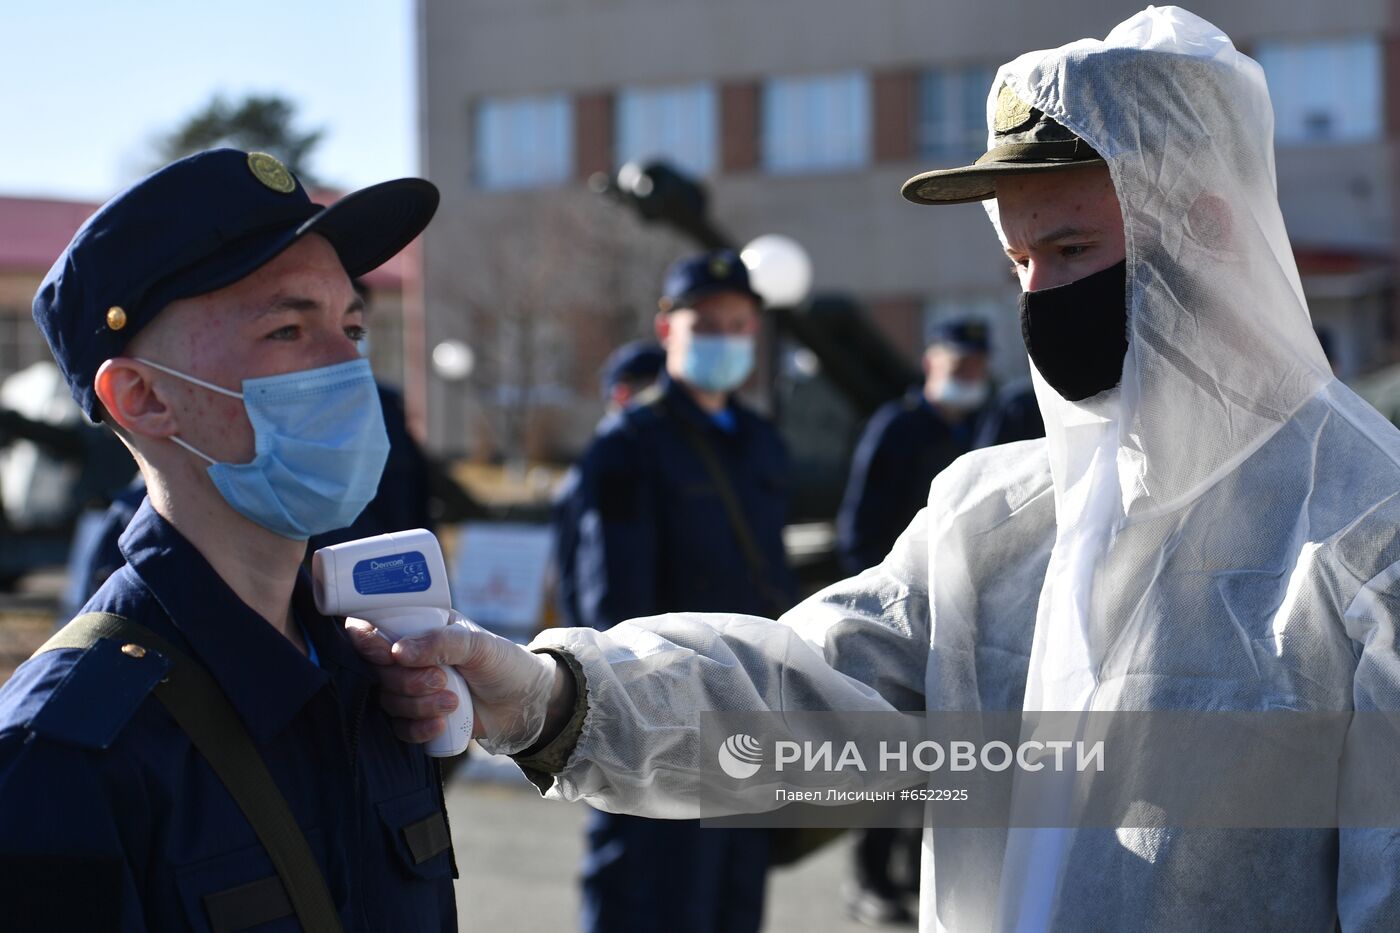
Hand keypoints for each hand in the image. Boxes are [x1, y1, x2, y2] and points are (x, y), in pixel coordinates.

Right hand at [346, 612, 562, 754]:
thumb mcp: (479, 645)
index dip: (368, 641)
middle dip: (406, 680)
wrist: (526, 703)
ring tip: (453, 701)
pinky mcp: (420, 717)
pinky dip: (417, 729)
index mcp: (420, 628)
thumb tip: (398, 651)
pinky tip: (441, 725)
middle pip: (378, 671)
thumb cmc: (505, 663)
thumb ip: (440, 643)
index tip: (385, 653)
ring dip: (417, 705)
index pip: (375, 628)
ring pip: (389, 700)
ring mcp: (413, 689)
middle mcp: (410, 657)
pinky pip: (400, 728)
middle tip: (440, 680)